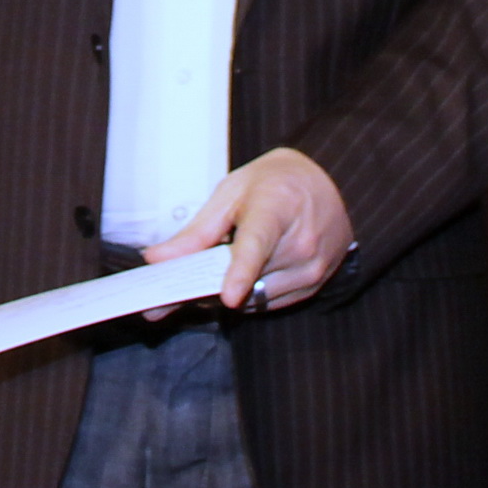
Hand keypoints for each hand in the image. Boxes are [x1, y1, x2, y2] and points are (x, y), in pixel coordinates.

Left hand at [142, 147, 352, 312]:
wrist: (331, 183)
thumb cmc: (277, 183)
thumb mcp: (231, 193)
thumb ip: (195, 231)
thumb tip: (157, 260)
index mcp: (277, 207)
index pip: (257, 246)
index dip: (240, 273)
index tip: (229, 296)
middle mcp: (302, 242)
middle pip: (247, 280)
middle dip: (206, 289)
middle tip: (166, 296)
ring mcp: (312, 268)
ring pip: (254, 300)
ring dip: (228, 293)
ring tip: (219, 269)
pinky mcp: (314, 286)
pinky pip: (268, 304)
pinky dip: (249, 296)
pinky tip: (243, 275)